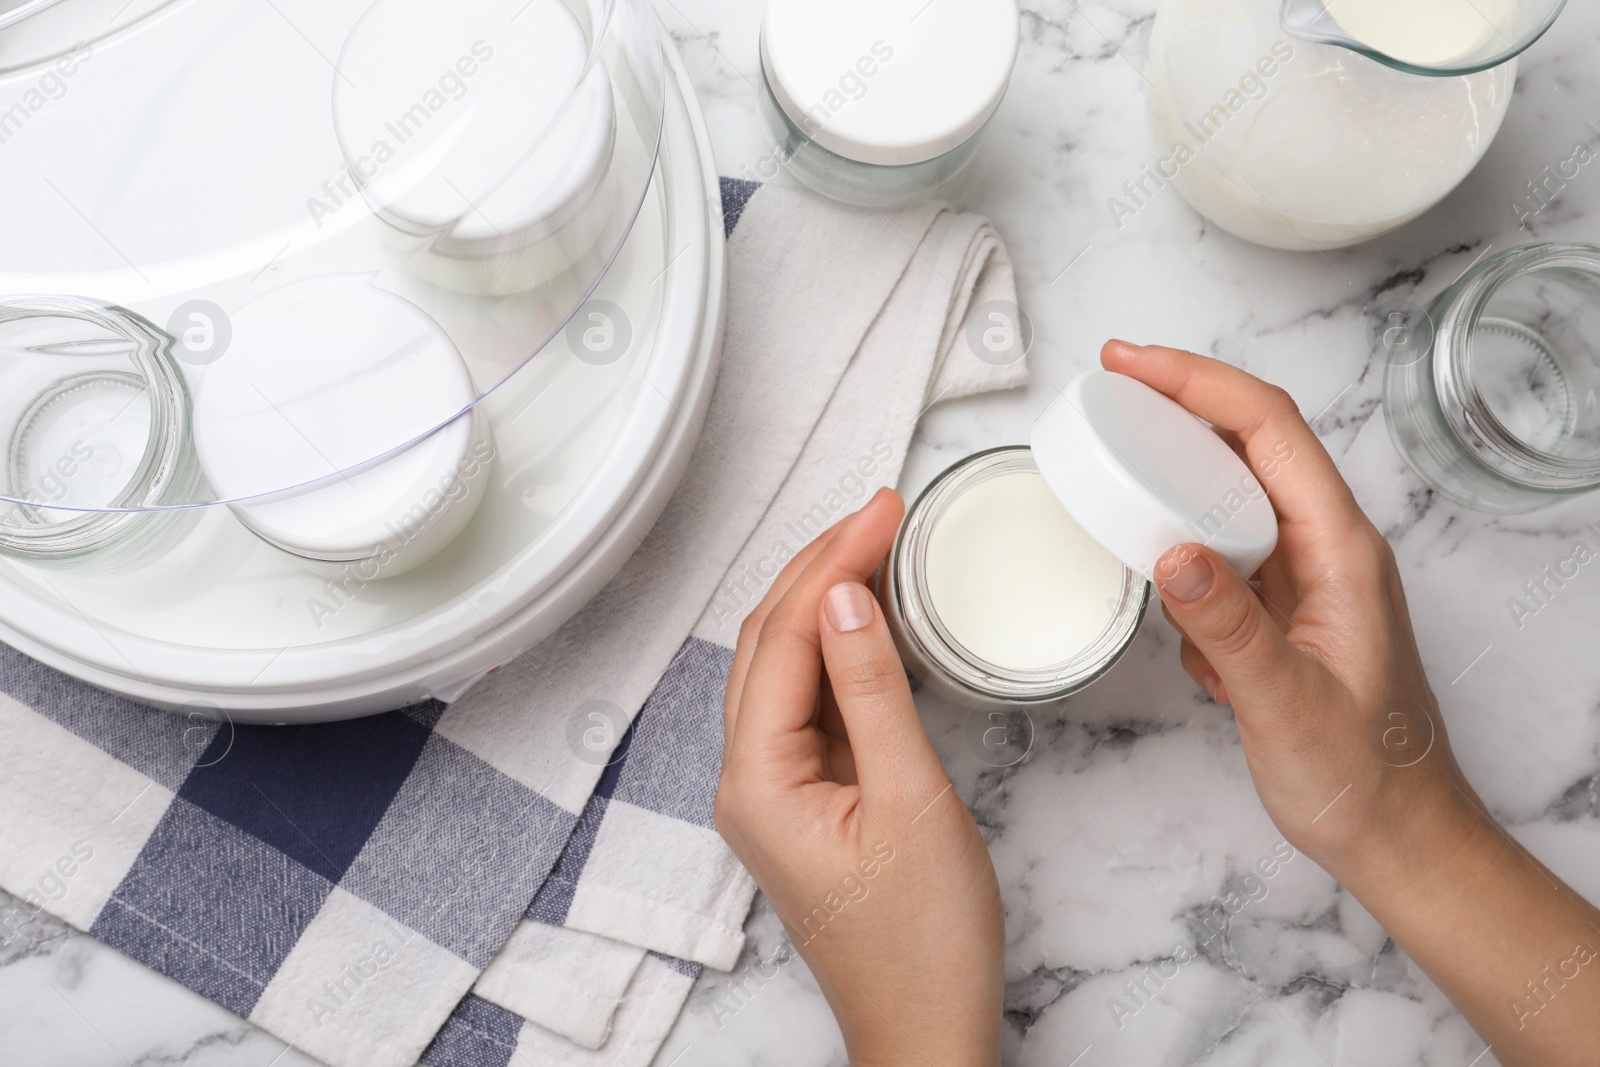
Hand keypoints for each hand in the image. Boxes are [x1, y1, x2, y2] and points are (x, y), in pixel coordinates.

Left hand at [715, 488, 1003, 1066]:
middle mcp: (746, 779)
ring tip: (873, 543)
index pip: (785, 639)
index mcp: (757, 779)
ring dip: (823, 600)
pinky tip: (866, 619)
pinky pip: (806, 703)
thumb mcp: (911, 800)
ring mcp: (770, 790)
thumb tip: (848, 596)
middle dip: (820, 568)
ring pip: (783, 668)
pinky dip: (835, 650)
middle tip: (880, 511)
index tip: (880, 510)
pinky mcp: (802, 798)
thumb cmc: (922, 940)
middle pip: (769, 643)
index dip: (831, 564)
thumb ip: (872, 691)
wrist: (925, 1026)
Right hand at [1106, 340, 1599, 1066]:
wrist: (1398, 837)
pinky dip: (1183, 546)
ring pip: (1234, 492)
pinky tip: (1163, 587)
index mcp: (1342, 551)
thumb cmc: (1362, 777)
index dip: (1198, 382)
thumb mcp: (1287, 704)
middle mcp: (1327, 549)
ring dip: (1176, 472)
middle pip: (1251, 441)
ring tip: (1116, 468)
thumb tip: (1169, 551)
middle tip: (1107, 388)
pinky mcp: (1282, 609)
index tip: (1129, 364)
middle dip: (1179, 404)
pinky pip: (1226, 548)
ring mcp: (1305, 577)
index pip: (1269, 430)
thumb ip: (1229, 628)